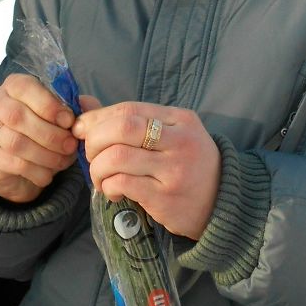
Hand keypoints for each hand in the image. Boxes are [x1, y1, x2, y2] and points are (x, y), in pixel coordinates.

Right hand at [0, 73, 77, 203]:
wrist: (16, 166)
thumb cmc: (42, 130)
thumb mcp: (62, 116)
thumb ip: (77, 107)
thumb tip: (87, 106)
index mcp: (13, 86)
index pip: (24, 87)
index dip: (48, 105)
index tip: (69, 121)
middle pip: (17, 116)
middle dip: (50, 134)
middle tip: (70, 145)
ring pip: (16, 142)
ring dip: (46, 154)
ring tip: (63, 160)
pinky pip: (14, 164)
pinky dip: (37, 171)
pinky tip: (48, 174)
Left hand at [72, 99, 219, 239]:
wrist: (224, 203)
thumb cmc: (189, 165)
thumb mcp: (169, 135)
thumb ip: (128, 120)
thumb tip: (83, 103)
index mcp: (180, 119)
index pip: (128, 109)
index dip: (97, 119)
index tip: (82, 131)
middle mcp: (180, 141)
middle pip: (122, 128)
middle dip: (94, 141)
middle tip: (91, 155)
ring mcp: (174, 170)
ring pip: (117, 158)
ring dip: (98, 168)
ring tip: (100, 177)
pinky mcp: (166, 198)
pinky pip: (123, 184)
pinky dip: (109, 186)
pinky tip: (113, 191)